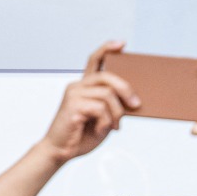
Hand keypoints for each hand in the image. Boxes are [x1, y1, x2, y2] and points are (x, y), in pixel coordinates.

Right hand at [36, 41, 140, 163]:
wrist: (60, 152)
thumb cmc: (82, 134)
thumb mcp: (103, 117)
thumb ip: (113, 105)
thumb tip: (133, 100)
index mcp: (84, 86)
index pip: (95, 59)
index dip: (108, 49)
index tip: (122, 44)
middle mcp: (77, 86)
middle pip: (107, 76)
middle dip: (125, 89)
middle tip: (136, 104)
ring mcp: (74, 94)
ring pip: (107, 94)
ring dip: (117, 113)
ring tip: (115, 126)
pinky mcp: (73, 105)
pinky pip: (100, 108)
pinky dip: (106, 122)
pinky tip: (102, 130)